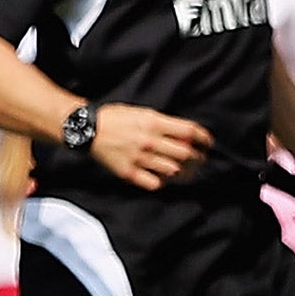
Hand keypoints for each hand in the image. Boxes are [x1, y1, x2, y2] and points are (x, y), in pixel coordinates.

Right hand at [88, 104, 211, 190]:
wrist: (86, 129)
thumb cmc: (114, 118)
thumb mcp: (141, 112)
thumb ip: (162, 123)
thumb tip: (184, 134)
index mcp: (154, 122)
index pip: (189, 131)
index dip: (204, 138)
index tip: (208, 143)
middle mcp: (149, 141)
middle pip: (186, 153)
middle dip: (198, 158)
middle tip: (200, 159)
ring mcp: (140, 158)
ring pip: (174, 170)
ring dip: (185, 172)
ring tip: (188, 172)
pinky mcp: (130, 173)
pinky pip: (155, 183)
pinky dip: (164, 182)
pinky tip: (165, 178)